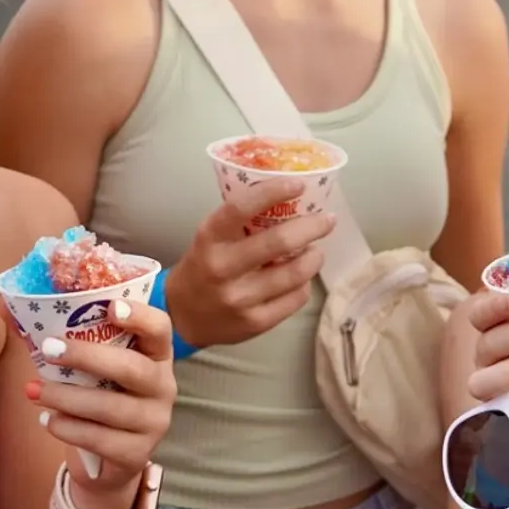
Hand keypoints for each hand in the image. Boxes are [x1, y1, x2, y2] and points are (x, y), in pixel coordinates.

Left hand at [27, 296, 177, 508]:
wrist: (107, 456)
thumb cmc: (96, 395)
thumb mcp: (84, 364)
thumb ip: (52, 334)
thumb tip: (5, 304)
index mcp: (155, 354)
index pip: (160, 328)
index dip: (140, 316)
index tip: (109, 308)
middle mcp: (163, 386)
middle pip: (133, 368)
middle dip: (88, 357)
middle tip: (49, 349)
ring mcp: (154, 422)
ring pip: (112, 408)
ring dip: (67, 397)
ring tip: (33, 390)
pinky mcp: (137, 453)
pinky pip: (101, 440)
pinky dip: (70, 429)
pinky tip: (48, 420)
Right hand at [165, 178, 336, 347]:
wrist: (181, 316)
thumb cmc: (204, 266)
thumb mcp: (211, 237)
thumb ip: (242, 220)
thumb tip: (291, 196)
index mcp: (209, 238)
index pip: (240, 209)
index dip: (273, 193)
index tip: (298, 184)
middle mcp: (222, 268)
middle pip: (278, 242)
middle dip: (312, 227)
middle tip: (327, 219)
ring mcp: (239, 298)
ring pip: (294, 274)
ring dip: (314, 258)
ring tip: (316, 251)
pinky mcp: (255, 323)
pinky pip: (295, 298)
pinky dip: (304, 284)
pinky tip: (301, 279)